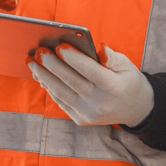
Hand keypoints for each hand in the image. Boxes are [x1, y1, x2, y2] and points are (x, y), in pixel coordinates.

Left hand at [28, 44, 153, 127]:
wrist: (133, 108)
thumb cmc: (127, 80)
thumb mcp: (127, 65)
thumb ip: (112, 56)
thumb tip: (98, 47)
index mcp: (113, 88)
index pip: (89, 71)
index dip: (73, 58)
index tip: (59, 46)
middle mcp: (99, 103)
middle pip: (70, 81)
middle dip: (51, 65)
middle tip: (39, 51)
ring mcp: (88, 114)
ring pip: (61, 92)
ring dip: (43, 76)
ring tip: (32, 62)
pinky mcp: (80, 119)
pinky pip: (60, 101)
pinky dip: (49, 87)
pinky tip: (40, 75)